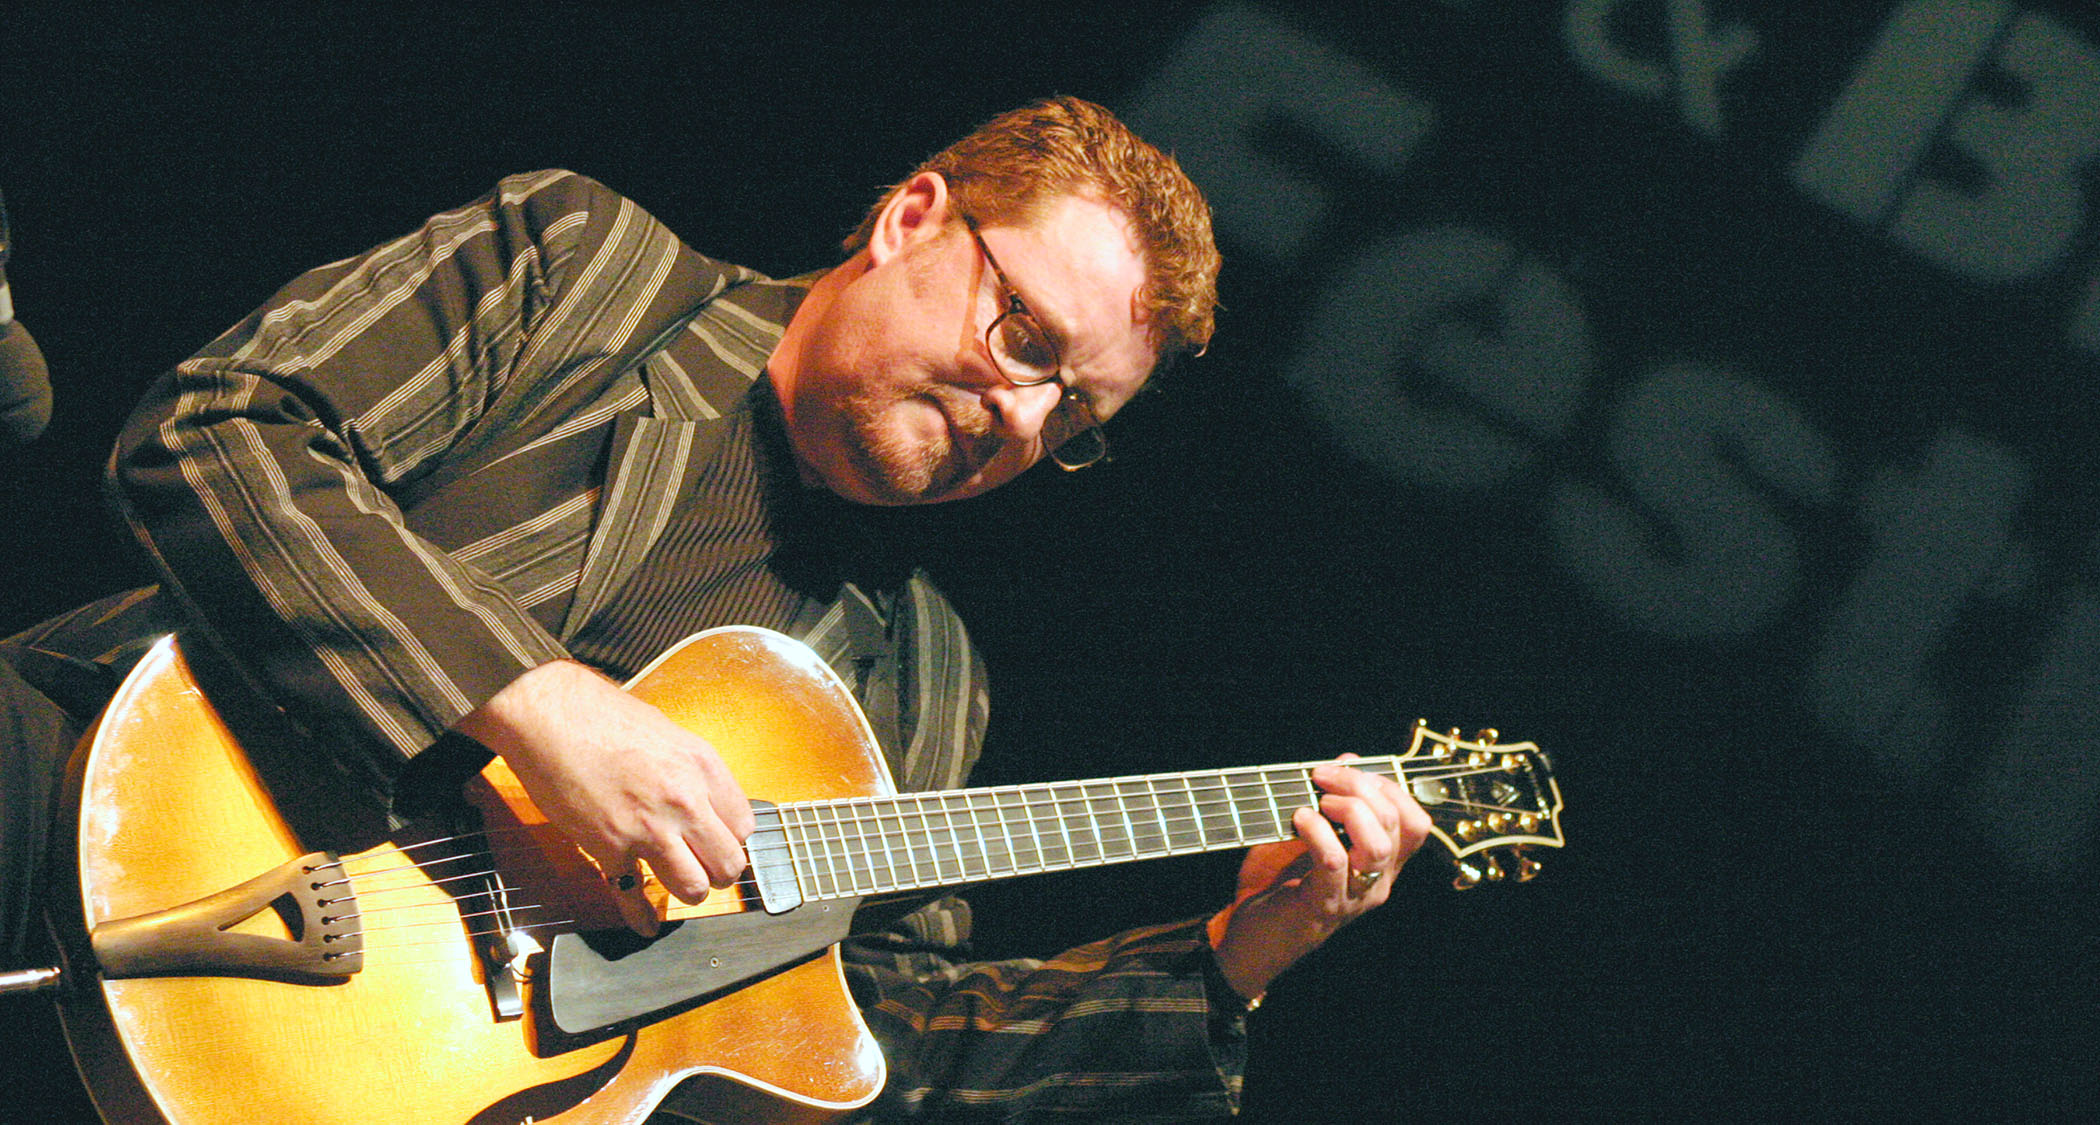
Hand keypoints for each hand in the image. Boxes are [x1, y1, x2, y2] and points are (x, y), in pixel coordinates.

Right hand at [455, 659, 755, 910]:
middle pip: (729, 864)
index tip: (717, 840)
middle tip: (703, 867)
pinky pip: (634, 895)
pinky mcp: (610, 849)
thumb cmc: (602, 716)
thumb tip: (704, 801)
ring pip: (693, 887)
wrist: (550, 714)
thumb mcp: (667, 734)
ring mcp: (648, 829)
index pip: (743, 826)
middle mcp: (684, 801)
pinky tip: (646, 925)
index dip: (730, 838)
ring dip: (687, 890)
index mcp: (702, 767)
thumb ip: (691, 771)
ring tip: (677, 882)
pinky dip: (640, 916)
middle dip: (718, 872)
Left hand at [1208, 753, 1429, 1000]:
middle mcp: (1376, 883)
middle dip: (1360, 787)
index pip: (1415, 823)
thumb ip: (1331, 803)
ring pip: (1378, 845)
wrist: (1250, 945)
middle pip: (1396, 824)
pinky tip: (1298, 819)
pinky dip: (1317, 832)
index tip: (1347, 772)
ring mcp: (1353, 898)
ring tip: (1317, 801)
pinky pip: (1335, 862)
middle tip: (1321, 777)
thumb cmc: (1279, 888)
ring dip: (1348, 810)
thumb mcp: (1309, 837)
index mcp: (1380, 867)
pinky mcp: (1323, 906)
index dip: (1388, 788)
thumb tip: (1347, 761)